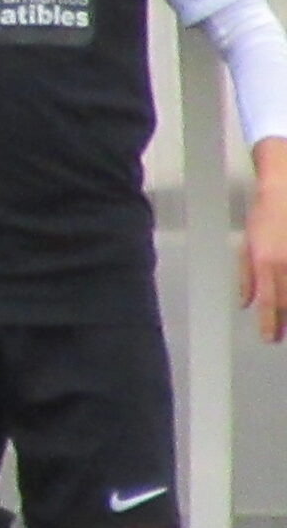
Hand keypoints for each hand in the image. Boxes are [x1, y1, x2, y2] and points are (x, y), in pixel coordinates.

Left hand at [240, 141, 286, 340]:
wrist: (284, 188)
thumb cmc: (265, 216)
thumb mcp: (247, 245)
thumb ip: (245, 276)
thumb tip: (244, 303)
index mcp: (266, 263)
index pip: (268, 302)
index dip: (269, 324)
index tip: (270, 339)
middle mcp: (286, 264)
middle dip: (285, 322)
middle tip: (280, 337)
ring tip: (286, 323)